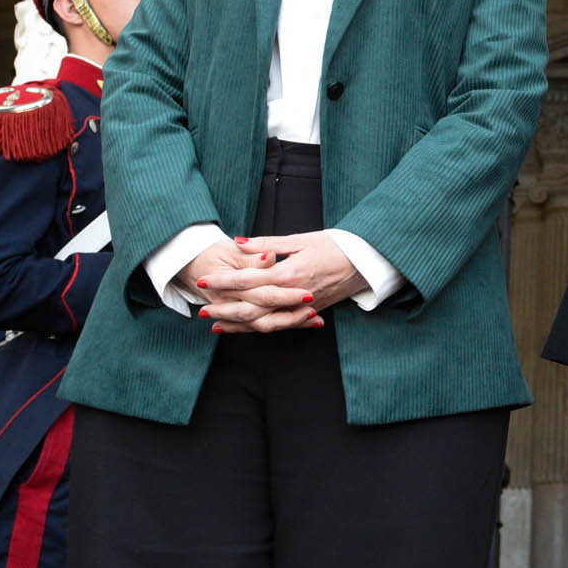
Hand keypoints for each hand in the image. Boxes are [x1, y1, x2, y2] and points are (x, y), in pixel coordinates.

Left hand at [197, 230, 363, 332]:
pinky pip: (279, 325)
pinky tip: (244, 328)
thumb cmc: (335, 246)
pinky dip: (259, 328)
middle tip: (202, 309)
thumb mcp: (300, 239)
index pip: (247, 279)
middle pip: (250, 307)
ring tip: (216, 323)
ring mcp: (301, 307)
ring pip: (263, 322)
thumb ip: (267, 244)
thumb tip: (239, 242)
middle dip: (224, 308)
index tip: (204, 280)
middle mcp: (292, 294)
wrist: (365, 262)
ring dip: (238, 324)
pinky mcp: (308, 313)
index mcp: (288, 273)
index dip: (223, 280)